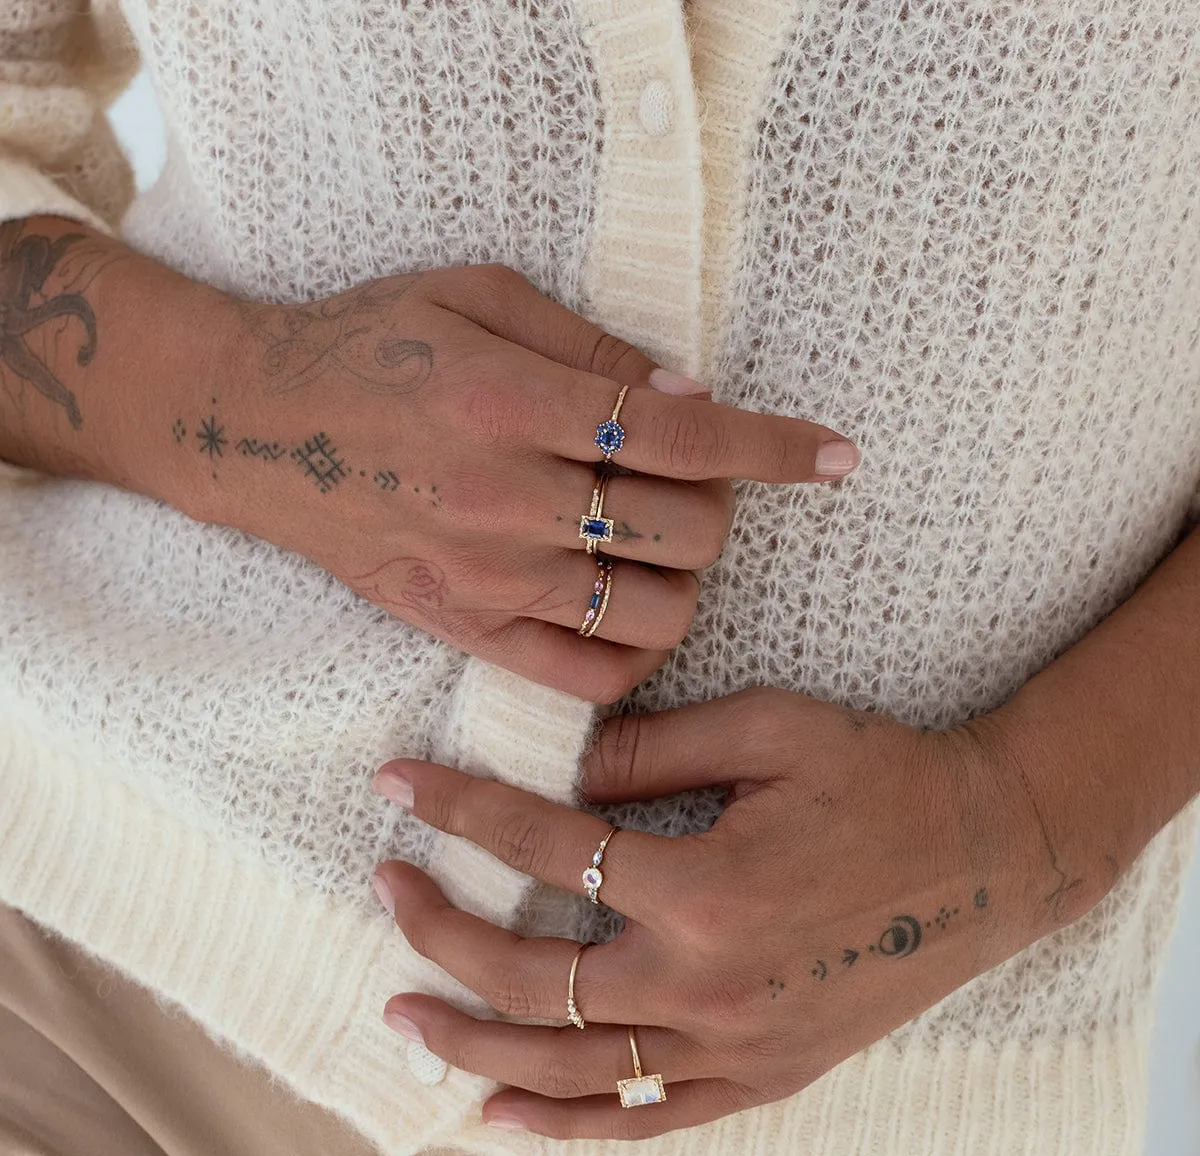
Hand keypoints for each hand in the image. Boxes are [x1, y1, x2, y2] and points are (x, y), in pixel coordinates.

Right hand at [179, 265, 857, 700]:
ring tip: (657, 547)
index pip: (680, 433)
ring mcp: (484, 578)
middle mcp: (505, 498)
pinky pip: (584, 678)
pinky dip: (636, 655)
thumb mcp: (475, 295)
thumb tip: (690, 391)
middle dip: (723, 508)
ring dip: (686, 580)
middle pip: (684, 530)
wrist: (256, 428)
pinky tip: (631, 611)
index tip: (837, 455)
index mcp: (512, 402)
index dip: (773, 445)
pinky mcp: (462, 630)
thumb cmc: (368, 344)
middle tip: (696, 485)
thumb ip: (589, 345)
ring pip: (650, 612)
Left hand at [369, 688, 1106, 1138]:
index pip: (546, 845)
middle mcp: (711, 981)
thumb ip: (654, 748)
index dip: (461, 809)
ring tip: (400, 1012)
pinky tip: (497, 1115)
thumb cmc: (882, 774)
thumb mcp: (769, 727)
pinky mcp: (766, 1074)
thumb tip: (561, 776)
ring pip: (574, 1069)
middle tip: (385, 887)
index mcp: (707, 885)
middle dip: (442, 931)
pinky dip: (567, 1129)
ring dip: (474, 1042)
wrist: (991, 852)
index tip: (399, 785)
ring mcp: (738, 1044)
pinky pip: (650, 1120)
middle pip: (537, 975)